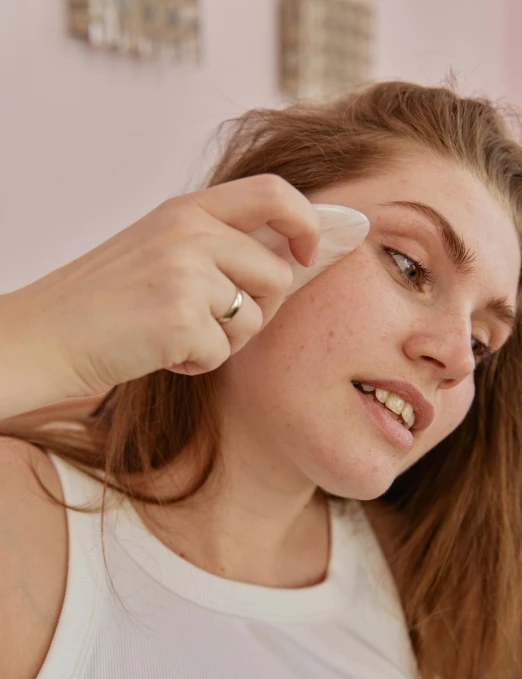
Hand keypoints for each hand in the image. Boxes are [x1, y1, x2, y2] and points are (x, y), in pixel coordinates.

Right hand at [3, 175, 319, 405]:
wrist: (46, 334)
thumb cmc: (103, 299)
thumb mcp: (159, 248)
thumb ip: (214, 244)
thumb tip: (288, 260)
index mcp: (185, 210)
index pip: (273, 192)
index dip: (305, 221)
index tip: (307, 252)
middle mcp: (189, 233)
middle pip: (277, 273)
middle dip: (262, 308)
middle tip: (221, 321)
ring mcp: (185, 274)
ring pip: (256, 318)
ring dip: (228, 339)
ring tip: (179, 335)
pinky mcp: (180, 320)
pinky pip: (224, 353)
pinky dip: (199, 363)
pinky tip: (163, 353)